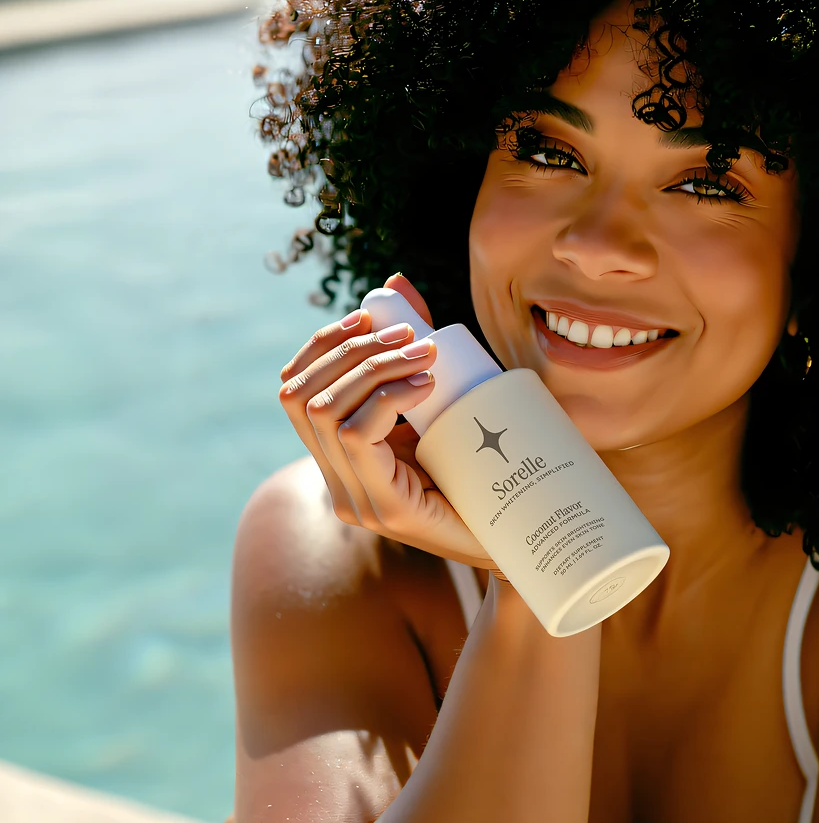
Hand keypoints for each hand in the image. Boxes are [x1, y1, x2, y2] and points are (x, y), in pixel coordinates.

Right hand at [278, 274, 492, 567]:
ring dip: (373, 367)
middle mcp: (336, 481)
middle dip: (351, 349)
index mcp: (339, 458)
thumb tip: (396, 283)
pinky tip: (423, 386)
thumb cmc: (484, 471)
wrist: (520, 539)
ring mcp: (355, 498)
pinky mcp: (384, 509)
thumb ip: (415, 355)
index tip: (369, 314)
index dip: (322, 344)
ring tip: (424, 352)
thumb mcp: (441, 406)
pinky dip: (386, 398)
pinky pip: (354, 436)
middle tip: (410, 332)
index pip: (293, 389)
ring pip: (324, 410)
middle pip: (300, 393)